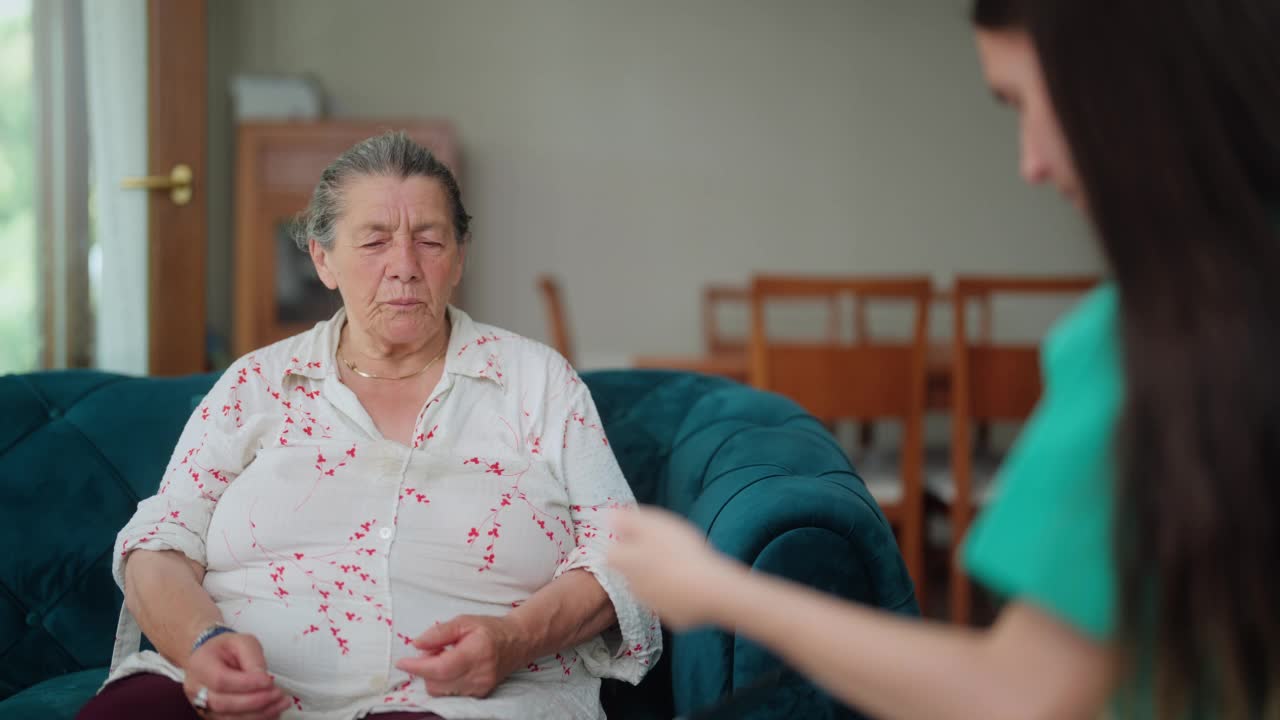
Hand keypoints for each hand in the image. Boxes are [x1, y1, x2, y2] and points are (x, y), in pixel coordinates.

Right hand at [182, 632, 290, 718]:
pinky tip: (272, 712)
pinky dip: (255, 719)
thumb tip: (263, 680)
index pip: (221, 680)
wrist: (212, 657)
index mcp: (201, 664)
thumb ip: (253, 659)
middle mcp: (197, 688)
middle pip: (223, 703)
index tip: (268, 681)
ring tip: (280, 704)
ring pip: (228, 718)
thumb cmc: (227, 648)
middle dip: (255, 701)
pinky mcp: (213, 716)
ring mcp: (202, 705)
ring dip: (258, 714)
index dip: (246, 684)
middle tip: (278, 694)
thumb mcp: (243, 641)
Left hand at [395, 615, 527, 697]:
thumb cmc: (490, 629)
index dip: (418, 667)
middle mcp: (479, 675)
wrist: (518, 642)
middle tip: (433, 650)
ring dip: (434, 676)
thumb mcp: (464, 621)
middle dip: (426, 669)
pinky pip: (450, 693)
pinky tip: (452, 667)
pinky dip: (444, 682)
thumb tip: (416, 644)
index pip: (440, 668)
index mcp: (476, 653)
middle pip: (437, 683)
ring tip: (445, 657)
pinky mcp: (480, 695)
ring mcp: (480, 688)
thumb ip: (439, 632)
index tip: (401, 662)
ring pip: (441, 691)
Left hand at [608, 506, 743, 629]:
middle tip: (665, 551)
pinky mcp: (674, 618)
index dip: (623, 546)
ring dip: (659, 581)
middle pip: (630, 573)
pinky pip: (672, 604)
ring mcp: (653, 605)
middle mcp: (633, 586)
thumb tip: (611, 518)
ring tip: (681, 569)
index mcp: (626, 563)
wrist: (709, 589)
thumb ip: (629, 521)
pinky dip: (677, 597)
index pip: (611, 554)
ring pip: (650, 590)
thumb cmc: (680, 551)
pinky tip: (692, 587)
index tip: (639, 539)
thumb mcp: (654, 525)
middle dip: (642, 564)